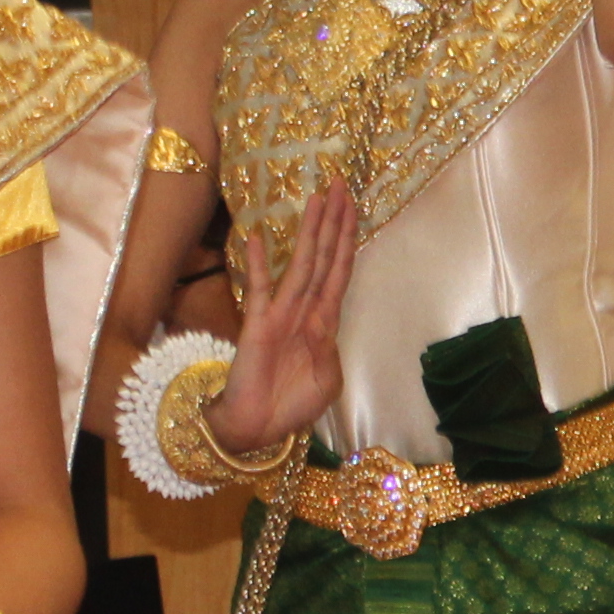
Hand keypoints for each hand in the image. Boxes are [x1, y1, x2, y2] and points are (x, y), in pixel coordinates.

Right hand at [219, 180, 359, 449]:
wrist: (258, 430)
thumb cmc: (291, 406)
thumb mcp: (328, 381)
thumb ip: (331, 351)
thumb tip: (329, 330)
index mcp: (324, 322)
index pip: (340, 270)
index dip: (348, 238)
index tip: (355, 205)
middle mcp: (304, 311)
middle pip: (323, 258)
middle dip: (333, 222)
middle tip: (340, 184)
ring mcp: (280, 315)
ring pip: (301, 266)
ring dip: (309, 233)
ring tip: (316, 199)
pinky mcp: (258, 326)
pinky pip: (260, 290)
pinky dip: (260, 265)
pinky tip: (259, 238)